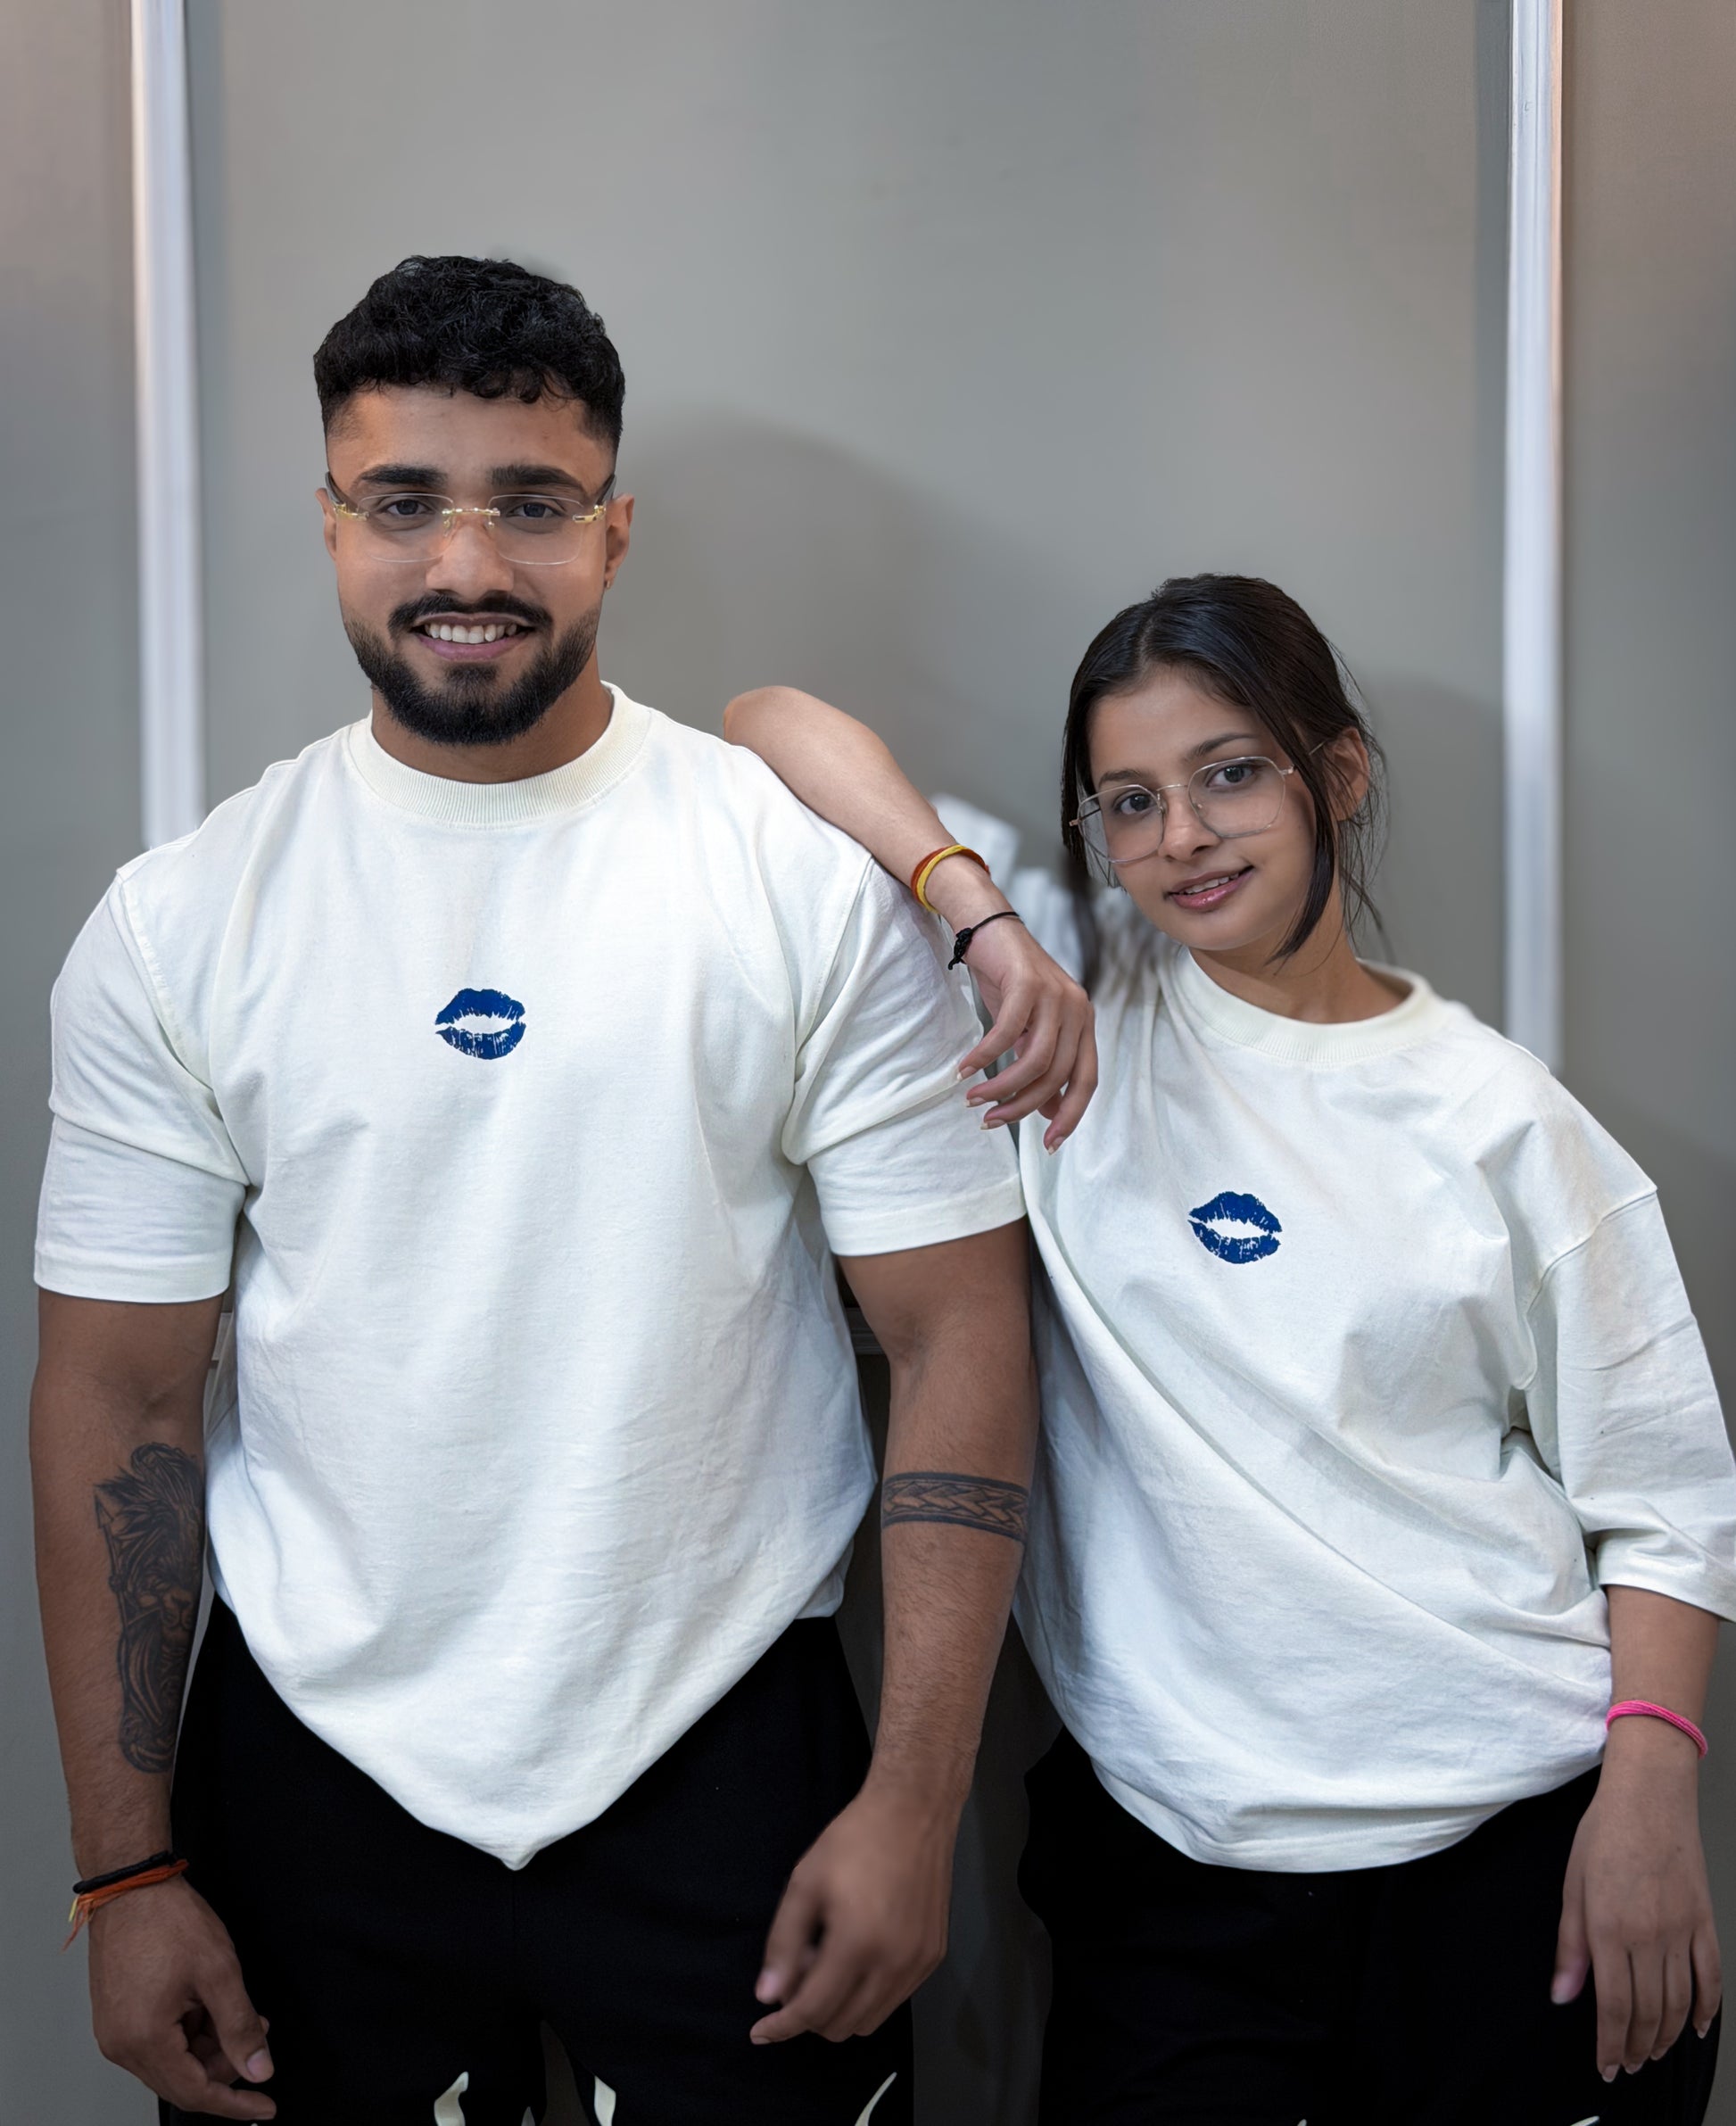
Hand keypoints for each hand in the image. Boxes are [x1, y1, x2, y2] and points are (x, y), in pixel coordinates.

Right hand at [88, 1876, 275, 2117]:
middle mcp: (121, 2046)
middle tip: (258, 2034)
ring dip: (208, 2046)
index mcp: (143, 2041)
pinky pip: (157, 2042)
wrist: (131, 1888)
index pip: (195, 2093)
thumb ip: (240, 2028)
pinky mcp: (116, 2017)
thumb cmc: (169, 1922)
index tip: (265, 2108)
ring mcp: (114, 2032)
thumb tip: (259, 2070)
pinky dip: (188, 2033)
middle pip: (182, 2080)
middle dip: (225, 2065)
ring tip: (237, 2010)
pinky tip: (209, 2006)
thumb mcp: (219, 1974)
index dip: (235, 2104)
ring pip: (171, 2062)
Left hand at [750, 1780, 957, 2043]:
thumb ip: (783, 1944)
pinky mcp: (934, 1957)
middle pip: (841, 2026)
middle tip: (798, 1972)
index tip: (759, 2030)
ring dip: (839, 2009)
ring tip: (828, 1962)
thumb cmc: (853, 1841)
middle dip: (809, 2015)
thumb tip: (768, 1997)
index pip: (812, 2011)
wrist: (914, 1811)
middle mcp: (893, 1965)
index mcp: (857, 1945)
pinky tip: (858, 1957)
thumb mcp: (805, 1883)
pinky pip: (894, 1999)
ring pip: (870, 2021)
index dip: (781, 2026)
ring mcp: (919, 1964)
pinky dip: (868, 1996)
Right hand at [956, 918, 1096, 1150]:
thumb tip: (1045, 1109)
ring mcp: (1056, 995)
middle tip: (990, 1120)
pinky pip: (1006, 1034)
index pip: (1086, 1080)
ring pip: (1034, 1059)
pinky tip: (964, 1069)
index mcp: (1084, 1023)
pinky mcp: (1028, 984)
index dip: (1070, 1115)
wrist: (988, 926)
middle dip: (1021, 1105)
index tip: (1048, 1144)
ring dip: (1001, 1086)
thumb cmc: (1008, 980)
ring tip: (974, 1099)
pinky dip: (983, 1056)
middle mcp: (1078, 1010)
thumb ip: (1041, 1064)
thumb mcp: (1028, 1028)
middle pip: (1056, 1075)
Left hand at [1552, 1729, 1720, 2081]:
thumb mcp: (1573, 1885)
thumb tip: (1563, 1995)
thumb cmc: (1604, 1833)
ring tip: (1656, 2053)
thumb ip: (1569, 1945)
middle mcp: (1649, 1937)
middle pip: (1649, 2012)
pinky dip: (1708, 2009)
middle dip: (1638, 2047)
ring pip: (1681, 2003)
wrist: (1650, 1796)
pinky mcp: (1706, 1922)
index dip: (1610, 2044)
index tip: (1607, 2066)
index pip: (1614, 2006)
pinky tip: (1700, 2028)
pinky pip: (1712, 1977)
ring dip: (1669, 2036)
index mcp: (1609, 1929)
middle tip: (1631, 2065)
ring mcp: (1682, 1931)